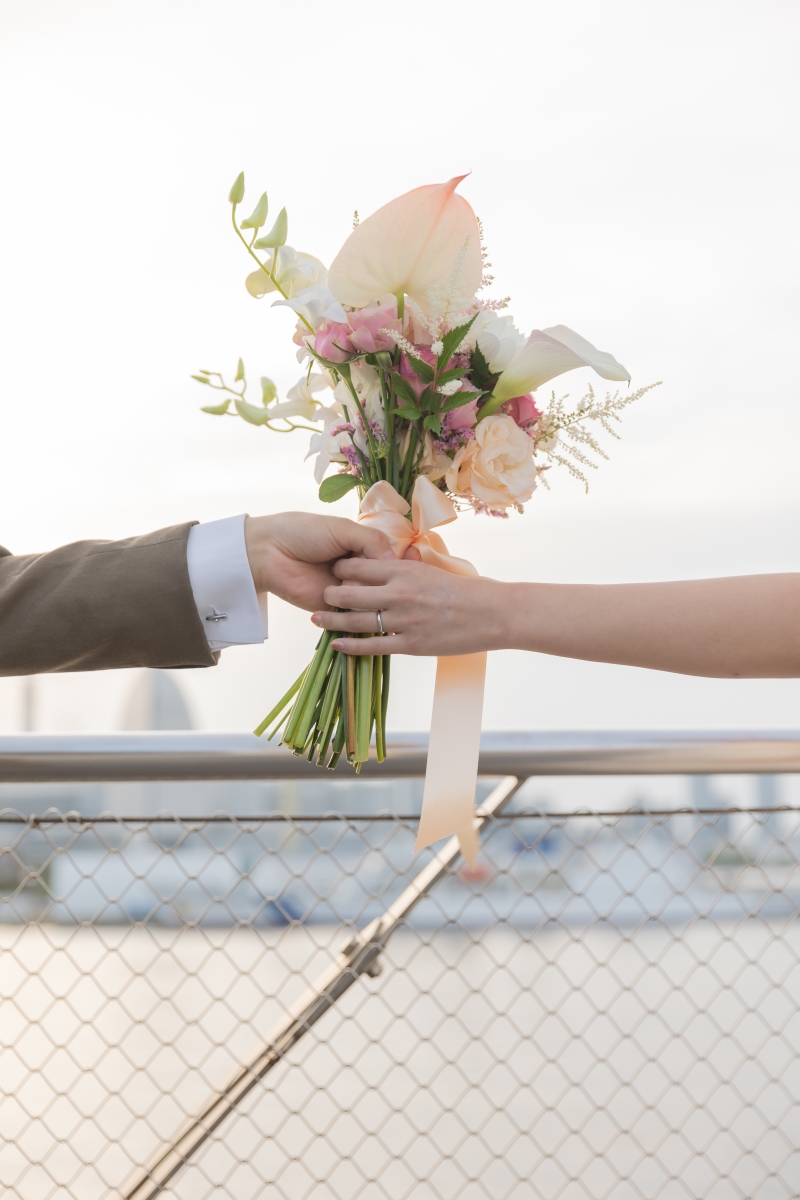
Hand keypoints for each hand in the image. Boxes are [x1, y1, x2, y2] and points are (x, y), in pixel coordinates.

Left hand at [245, 513, 393, 611]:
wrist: (269, 552)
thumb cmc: (303, 532)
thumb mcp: (342, 528)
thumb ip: (372, 541)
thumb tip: (395, 562)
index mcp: (363, 549)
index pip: (391, 561)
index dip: (398, 564)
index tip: (403, 562)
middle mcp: (359, 572)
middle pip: (384, 585)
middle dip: (377, 579)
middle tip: (350, 565)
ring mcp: (348, 592)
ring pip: (372, 602)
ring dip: (363, 593)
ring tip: (335, 574)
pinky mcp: (335, 611)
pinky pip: (354, 617)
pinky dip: (355, 611)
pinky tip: (344, 595)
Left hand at [311, 557, 509, 654]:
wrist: (492, 613)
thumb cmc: (468, 590)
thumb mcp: (435, 570)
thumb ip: (410, 567)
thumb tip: (394, 560)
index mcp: (405, 570)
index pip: (360, 565)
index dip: (342, 568)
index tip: (333, 569)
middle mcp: (399, 593)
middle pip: (350, 592)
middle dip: (330, 592)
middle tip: (320, 593)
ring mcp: (404, 620)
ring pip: (356, 619)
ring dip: (332, 619)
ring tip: (316, 619)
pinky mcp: (410, 644)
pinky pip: (373, 645)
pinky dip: (351, 646)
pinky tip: (336, 645)